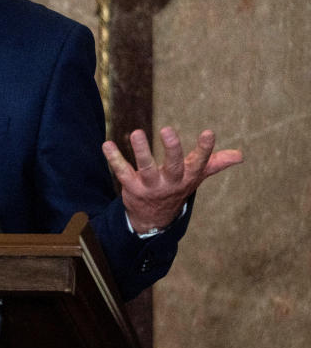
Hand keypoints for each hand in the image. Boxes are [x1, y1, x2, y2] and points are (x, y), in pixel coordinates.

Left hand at [102, 127, 242, 233]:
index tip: (209, 133)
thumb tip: (241, 155)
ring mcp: (150, 186)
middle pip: (173, 166)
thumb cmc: (177, 188)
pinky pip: (121, 172)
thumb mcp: (196, 176)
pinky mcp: (131, 187)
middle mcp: (170, 182)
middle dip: (172, 149)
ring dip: (141, 151)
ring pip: (146, 168)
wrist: (154, 217)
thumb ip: (215, 163)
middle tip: (167, 130)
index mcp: (188, 177)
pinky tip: (107, 144)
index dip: (205, 149)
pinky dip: (113, 158)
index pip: (200, 163)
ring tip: (137, 133)